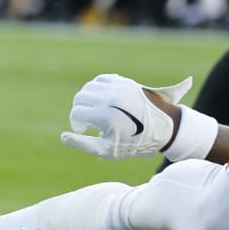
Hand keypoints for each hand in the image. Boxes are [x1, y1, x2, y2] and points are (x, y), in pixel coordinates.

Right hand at [60, 73, 193, 159]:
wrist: (165, 128)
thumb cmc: (135, 143)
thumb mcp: (107, 150)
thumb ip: (83, 144)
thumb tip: (63, 136)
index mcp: (104, 115)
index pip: (76, 113)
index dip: (77, 125)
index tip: (84, 131)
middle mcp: (110, 98)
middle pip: (79, 98)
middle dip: (80, 112)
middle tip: (89, 123)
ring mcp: (118, 87)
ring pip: (89, 87)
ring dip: (87, 99)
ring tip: (96, 112)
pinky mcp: (125, 81)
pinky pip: (101, 79)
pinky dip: (97, 88)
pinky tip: (103, 100)